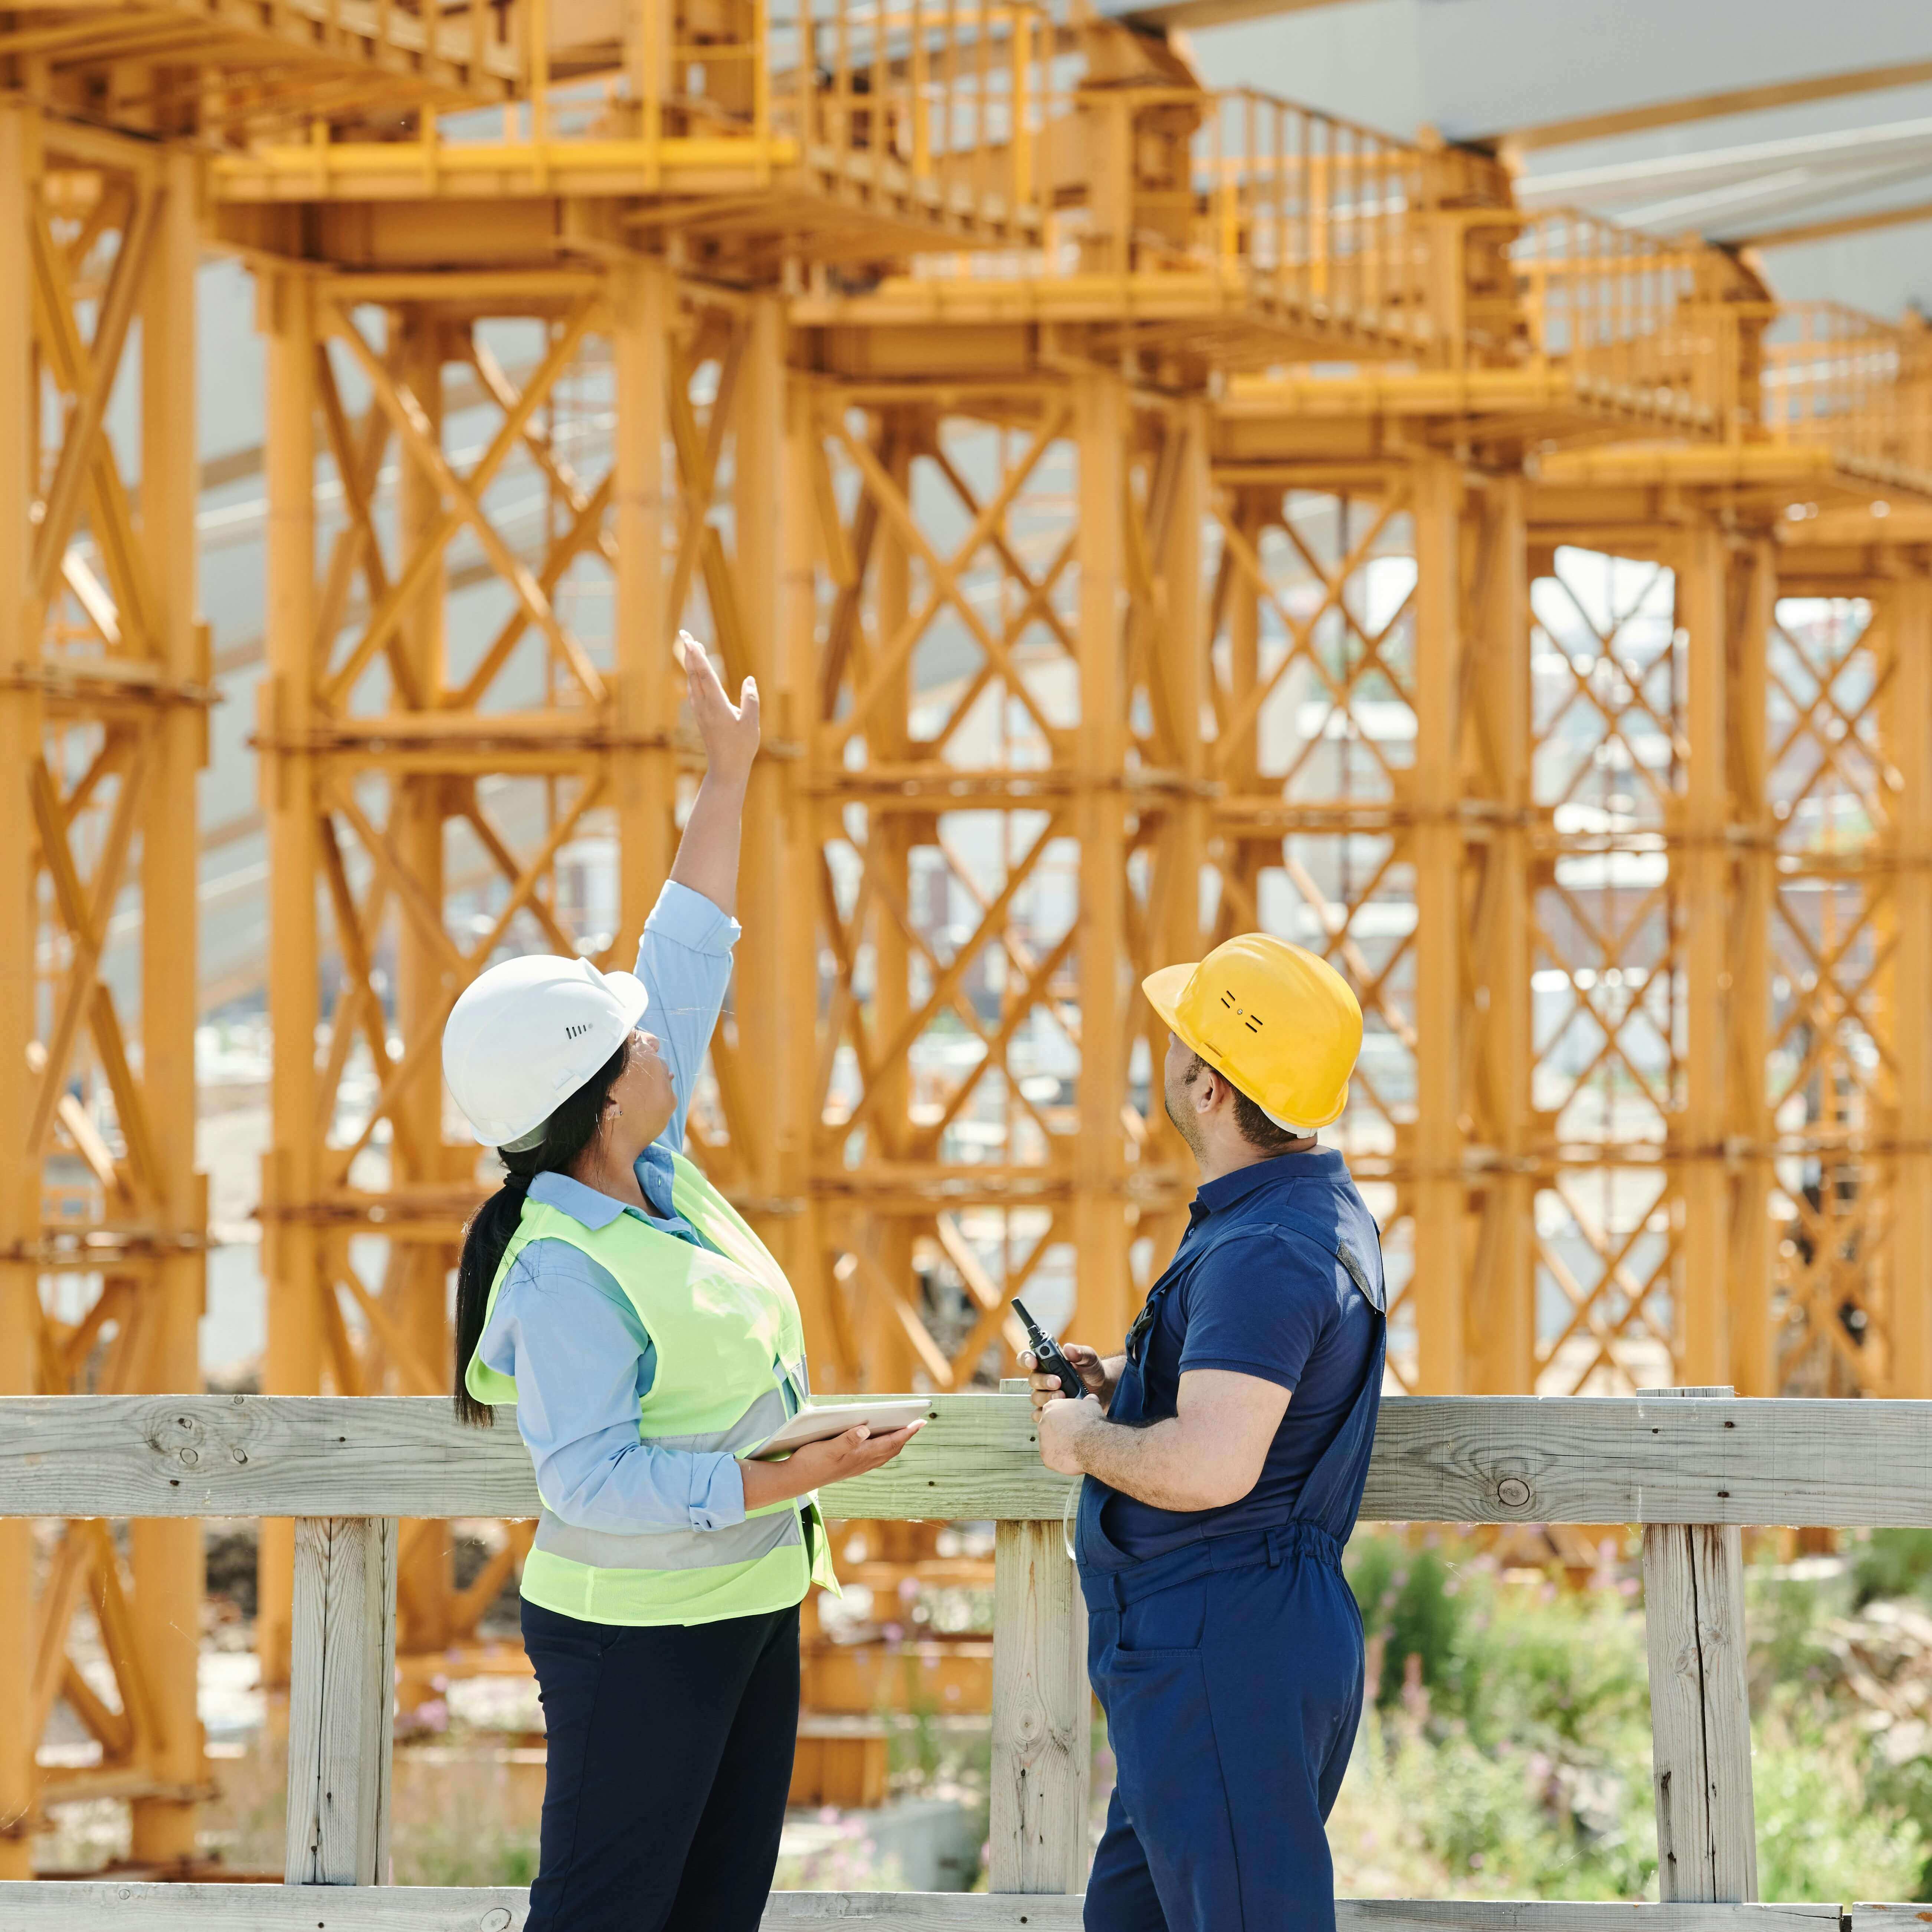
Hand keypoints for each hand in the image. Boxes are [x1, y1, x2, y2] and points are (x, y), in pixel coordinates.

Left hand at [676, 630, 759, 785]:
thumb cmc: (741, 748)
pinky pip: (694, 692)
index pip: (705, 675)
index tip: (691, 640)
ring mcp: (700, 712)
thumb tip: (749, 679)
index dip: (697, 656)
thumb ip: (750, 700)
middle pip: (694, 674)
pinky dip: (693, 678)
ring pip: (692, 682)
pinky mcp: (701, 717)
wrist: (725, 769)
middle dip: (689, 653)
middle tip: (685, 635)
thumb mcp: (751, 724)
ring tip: (691, 648)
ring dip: (691, 664)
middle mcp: (704, 706)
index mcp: (716, 705)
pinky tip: (694, 674)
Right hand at [739, 1421, 923, 1509]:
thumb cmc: (811, 1462)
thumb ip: (847, 1439)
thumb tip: (865, 1429)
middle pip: (891, 1449)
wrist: (796, 1479)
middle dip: (905, 1436)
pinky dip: (883, 1448)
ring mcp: (856, 1466)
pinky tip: (878, 1442)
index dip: (907, 1432)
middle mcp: (862, 1463)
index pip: (891, 1443)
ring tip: (902, 1431)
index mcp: (860, 1456)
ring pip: (883, 1454)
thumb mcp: (828, 1448)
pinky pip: (874, 1457)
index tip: (920, 1422)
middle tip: (917, 1423)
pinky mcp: (849, 1467)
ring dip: (895, 1443)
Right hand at [1020, 1342, 1109, 1416]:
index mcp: (1047, 1362)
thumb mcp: (1089, 1359)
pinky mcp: (1049, 1410)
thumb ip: (1080, 1352)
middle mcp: (1043, 1378)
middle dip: (1044, 1381)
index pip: (1029, 1358)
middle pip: (1033, 1379)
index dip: (1027, 1359)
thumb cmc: (1092, 1372)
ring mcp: (1045, 1395)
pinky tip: (1059, 1412)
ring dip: (1047, 1397)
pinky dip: (1047, 1414)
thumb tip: (1068, 1348)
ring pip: (1035, 1397)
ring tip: (1064, 1396)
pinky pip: (1039, 1414)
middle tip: (1057, 1382)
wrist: (1102, 1391)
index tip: (1033, 1362)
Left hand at [1036, 1394, 1102, 1476]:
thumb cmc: (1092, 1423)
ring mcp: (1043, 1441)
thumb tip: (1091, 1398)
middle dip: (1060, 1432)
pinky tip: (1072, 1457)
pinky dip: (1061, 1459)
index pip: (1052, 1412)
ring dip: (1060, 1446)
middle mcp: (1042, 1423)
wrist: (1093, 1443)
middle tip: (1073, 1436)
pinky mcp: (1046, 1457)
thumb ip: (1087, 1401)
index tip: (1071, 1423)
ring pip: (1050, 1445)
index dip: (1063, 1418)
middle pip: (1049, 1428)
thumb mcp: (1092, 1405)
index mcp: (1051, 1407)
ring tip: (1075, 1448)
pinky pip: (1052, 1458)